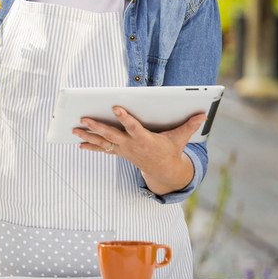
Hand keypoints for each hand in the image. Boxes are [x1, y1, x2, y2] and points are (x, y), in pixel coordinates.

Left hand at [75, 106, 205, 194]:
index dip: (125, 118)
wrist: (163, 171)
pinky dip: (90, 145)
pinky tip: (78, 142)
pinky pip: (102, 149)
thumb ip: (189, 125)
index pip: (133, 127)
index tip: (115, 107)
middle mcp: (131, 145)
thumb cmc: (170, 150)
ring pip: (103, 142)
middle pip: (111, 135)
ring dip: (87, 136)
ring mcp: (123, 150)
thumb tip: (203, 114)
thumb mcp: (180, 138)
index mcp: (145, 140)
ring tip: (73, 129)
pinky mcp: (119, 152)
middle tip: (84, 118)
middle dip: (97, 127)